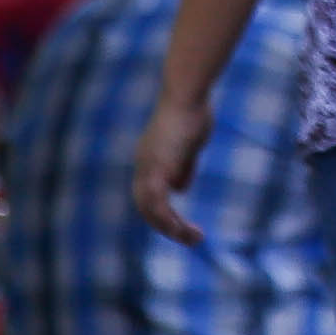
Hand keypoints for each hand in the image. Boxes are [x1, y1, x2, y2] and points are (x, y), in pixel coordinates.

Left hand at [130, 86, 214, 247]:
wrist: (187, 96)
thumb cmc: (191, 113)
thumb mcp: (189, 145)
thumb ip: (183, 167)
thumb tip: (180, 189)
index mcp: (148, 161)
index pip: (148, 196)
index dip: (162, 212)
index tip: (181, 224)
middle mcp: (143, 166)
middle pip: (145, 206)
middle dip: (165, 226)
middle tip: (188, 238)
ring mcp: (147, 168)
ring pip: (150, 210)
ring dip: (171, 228)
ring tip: (193, 238)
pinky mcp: (157, 169)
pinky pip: (159, 204)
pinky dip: (170, 220)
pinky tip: (185, 228)